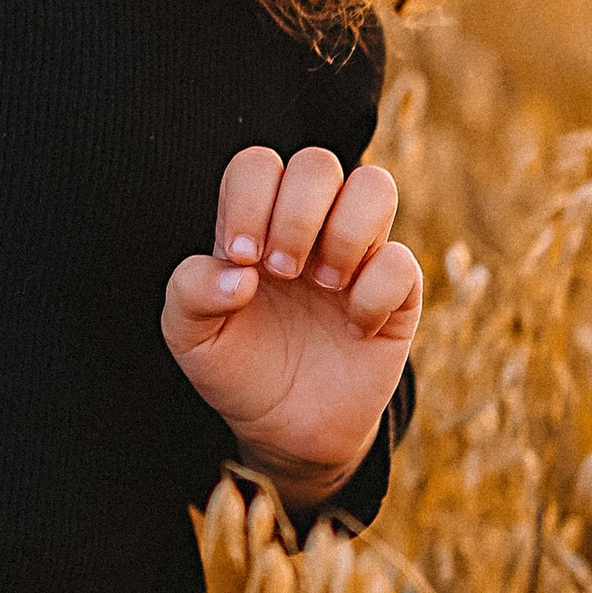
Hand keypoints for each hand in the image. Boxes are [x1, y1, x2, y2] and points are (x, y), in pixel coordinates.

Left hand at [162, 144, 421, 510]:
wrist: (285, 429)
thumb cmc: (235, 368)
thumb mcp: (190, 337)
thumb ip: (189, 292)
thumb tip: (239, 273)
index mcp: (255, 223)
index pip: (258, 164)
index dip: (249, 200)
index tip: (242, 258)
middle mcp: (309, 227)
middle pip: (317, 163)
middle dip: (296, 215)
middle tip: (282, 272)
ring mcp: (356, 255)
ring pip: (374, 185)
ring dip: (345, 233)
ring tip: (324, 285)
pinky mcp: (397, 293)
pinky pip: (401, 261)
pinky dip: (375, 293)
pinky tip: (354, 326)